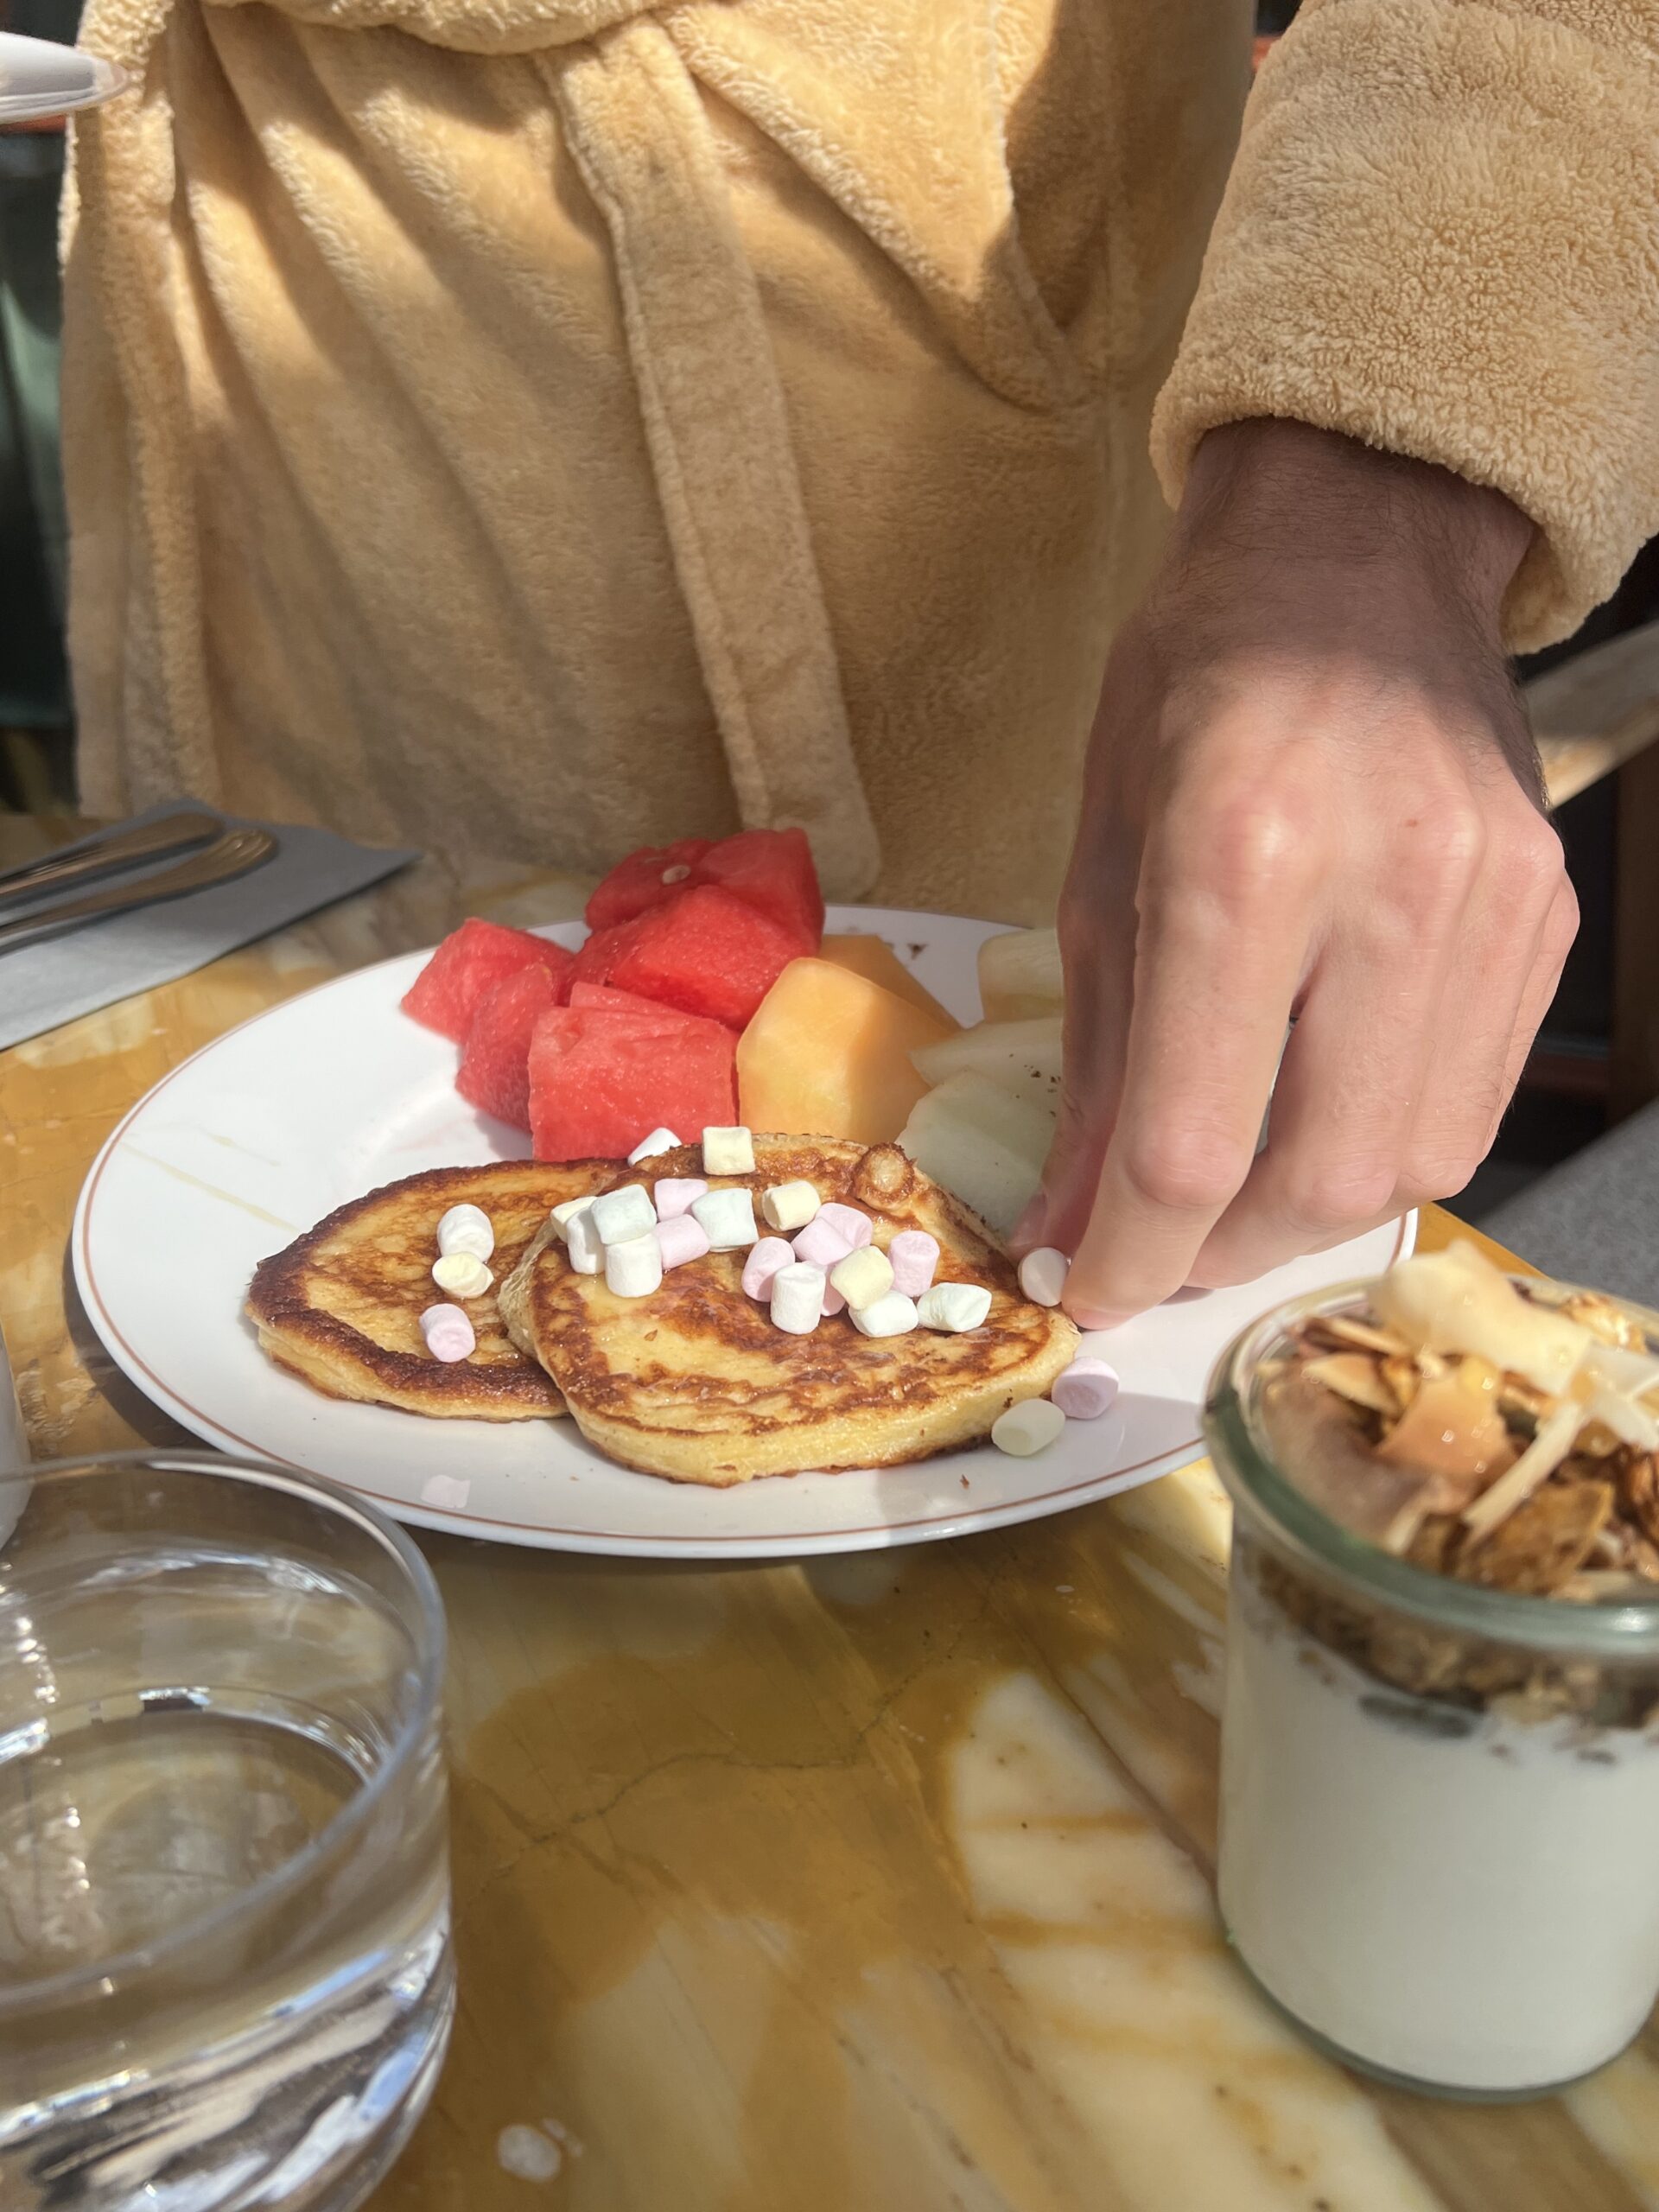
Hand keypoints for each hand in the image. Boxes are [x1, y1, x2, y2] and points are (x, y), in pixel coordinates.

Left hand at [1028, 419, 1576, 1327]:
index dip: (1133, 1251)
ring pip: (1415, 1160)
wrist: (1359, 554)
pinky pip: (1473, 1097)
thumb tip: (1080, 1218)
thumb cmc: (1198, 684)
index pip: (1194, 1138)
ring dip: (1305, 1214)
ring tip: (1232, 1196)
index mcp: (1241, 858)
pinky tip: (1318, 1120)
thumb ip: (1099, 1054)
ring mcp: (1490, 907)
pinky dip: (1384, 1145)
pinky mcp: (1543, 919)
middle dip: (1222, 1252)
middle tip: (1160, 1251)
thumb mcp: (1100, 853)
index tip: (1091, 1292)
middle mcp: (1388, 890)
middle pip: (1322, 1176)